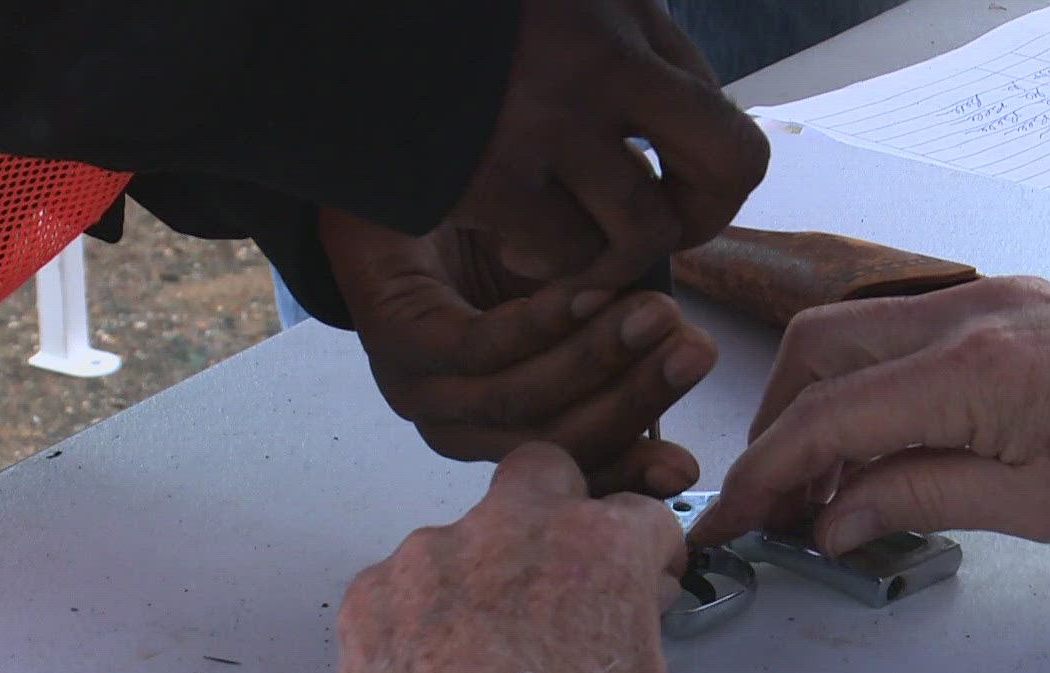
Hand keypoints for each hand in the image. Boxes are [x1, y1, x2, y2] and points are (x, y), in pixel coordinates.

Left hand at [321, 207, 715, 495]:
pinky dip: (543, 323)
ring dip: (599, 358)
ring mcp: (422, 389)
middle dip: (634, 399)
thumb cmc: (497, 237)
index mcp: (501, 430)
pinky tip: (591, 290)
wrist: (411, 174)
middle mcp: (459, 425)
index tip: (688, 468)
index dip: (631, 469)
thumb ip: (619, 329)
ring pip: (520, 399)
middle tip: (694, 352)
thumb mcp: (577, 290)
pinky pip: (479, 347)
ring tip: (657, 314)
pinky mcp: (396, 342)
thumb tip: (686, 354)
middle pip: (554, 437)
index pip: (571, 465)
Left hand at [335, 443, 685, 672]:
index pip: (641, 515)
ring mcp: (434, 549)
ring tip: (472, 654)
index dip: (647, 550)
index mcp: (599, 544)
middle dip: (556, 505)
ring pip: (462, 537)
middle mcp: (515, 524)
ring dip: (475, 575)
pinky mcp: (373, 586)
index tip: (645, 580)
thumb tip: (631, 598)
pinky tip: (424, 671)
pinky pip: (402, 584)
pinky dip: (416, 616)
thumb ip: (637, 619)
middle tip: (556, 567)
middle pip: (543, 470)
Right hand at [450, 0, 769, 287]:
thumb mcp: (557, 0)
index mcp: (623, 6)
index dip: (708, 168)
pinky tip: (518, 249)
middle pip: (727, 166)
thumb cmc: (447, 24)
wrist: (322, 23)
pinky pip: (566, 257)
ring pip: (646, 231)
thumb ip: (621, 41)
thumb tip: (677, 110)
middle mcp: (602, 56)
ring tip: (575, 250)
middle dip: (703, 215)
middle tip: (661, 231)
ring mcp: (548, 119)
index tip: (671, 184)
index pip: (720, 111)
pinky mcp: (489, 177)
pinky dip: (552, 270)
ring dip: (617, 258)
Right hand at [689, 277, 1049, 552]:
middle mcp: (968, 312)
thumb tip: (830, 518)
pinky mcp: (1011, 302)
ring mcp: (990, 296)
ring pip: (856, 331)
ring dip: (819, 401)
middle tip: (772, 503)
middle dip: (776, 425)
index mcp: (973, 369)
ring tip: (824, 486)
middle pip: (817, 349)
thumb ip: (917, 497)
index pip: (826, 416)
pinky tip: (883, 445)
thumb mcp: (1034, 508)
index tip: (728, 523)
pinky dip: (871, 384)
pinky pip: (907, 332)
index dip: (764, 475)